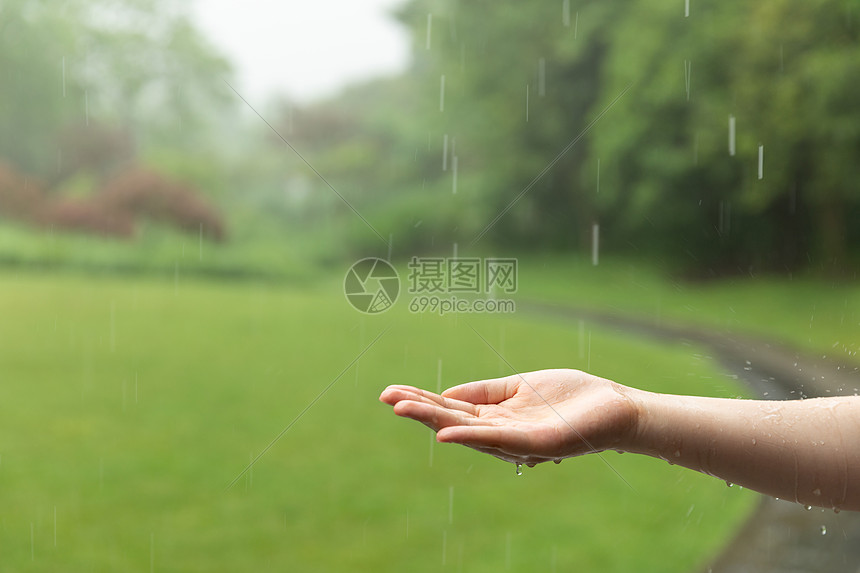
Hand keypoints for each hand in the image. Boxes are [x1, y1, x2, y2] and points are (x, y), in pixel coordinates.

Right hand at [379, 369, 638, 465]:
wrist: (615, 408)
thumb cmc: (571, 397)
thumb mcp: (519, 386)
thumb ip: (485, 391)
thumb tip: (446, 392)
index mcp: (496, 417)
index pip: (452, 407)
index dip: (422, 400)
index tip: (391, 391)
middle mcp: (501, 432)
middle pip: (452, 419)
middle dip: (418, 409)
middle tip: (385, 397)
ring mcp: (517, 440)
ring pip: (468, 430)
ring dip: (433, 420)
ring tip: (402, 409)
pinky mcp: (536, 443)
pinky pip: (498, 440)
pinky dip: (470, 436)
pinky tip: (445, 433)